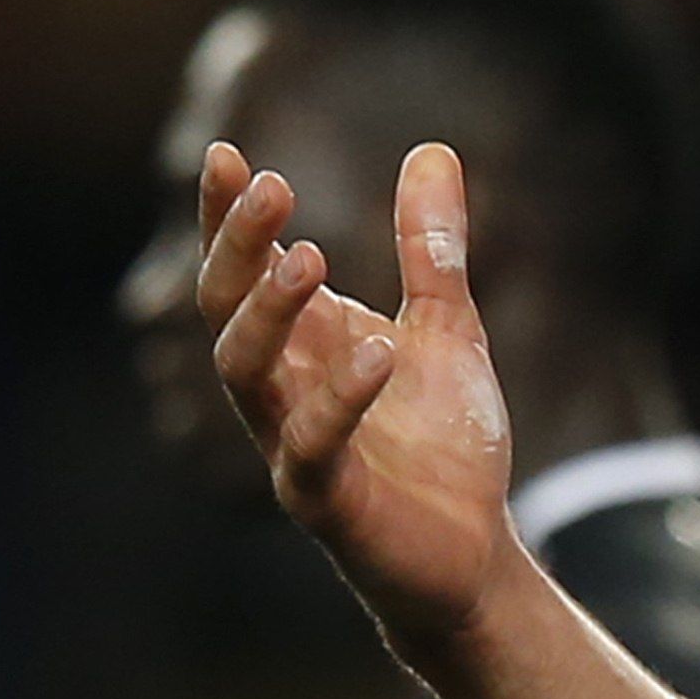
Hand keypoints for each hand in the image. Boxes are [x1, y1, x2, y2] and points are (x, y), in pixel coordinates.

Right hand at [198, 140, 521, 646]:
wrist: (472, 550)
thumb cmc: (444, 443)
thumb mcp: (449, 325)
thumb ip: (432, 248)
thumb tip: (433, 147)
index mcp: (304, 344)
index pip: (247, 271)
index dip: (231, 219)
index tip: (229, 156)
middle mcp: (282, 390)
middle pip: (227, 311)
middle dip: (238, 249)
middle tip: (271, 187)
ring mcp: (293, 445)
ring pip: (246, 375)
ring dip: (270, 314)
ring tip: (309, 257)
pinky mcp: (325, 501)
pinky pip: (312, 448)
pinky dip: (340, 399)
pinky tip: (377, 352)